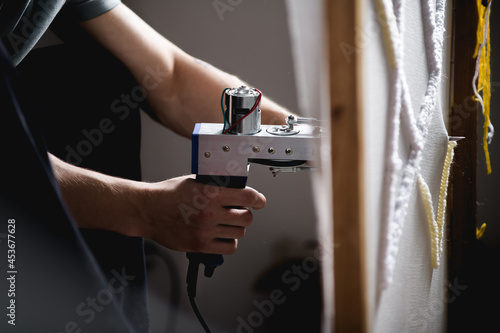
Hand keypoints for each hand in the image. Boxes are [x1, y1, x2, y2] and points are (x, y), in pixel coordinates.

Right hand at [144, 175, 265, 254]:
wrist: (147, 211)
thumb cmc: (168, 195)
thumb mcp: (194, 181)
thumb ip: (216, 186)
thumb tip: (236, 189)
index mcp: (210, 193)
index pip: (247, 197)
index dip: (258, 199)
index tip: (260, 201)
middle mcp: (209, 212)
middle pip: (247, 218)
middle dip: (246, 214)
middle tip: (239, 212)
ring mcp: (205, 231)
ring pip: (239, 233)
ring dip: (236, 228)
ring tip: (227, 224)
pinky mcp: (200, 246)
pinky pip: (228, 248)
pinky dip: (229, 242)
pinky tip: (222, 236)